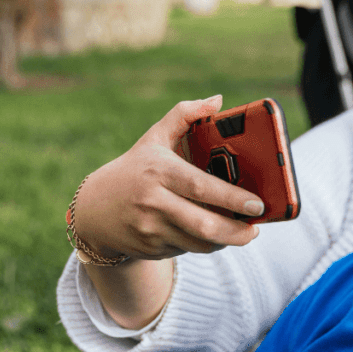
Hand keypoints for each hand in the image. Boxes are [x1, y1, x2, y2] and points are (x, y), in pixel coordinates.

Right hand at [74, 96, 265, 258]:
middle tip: (256, 228)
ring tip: (243, 232)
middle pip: (203, 223)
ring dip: (226, 240)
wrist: (95, 210)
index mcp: (159, 170)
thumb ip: (184, 115)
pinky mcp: (151, 248)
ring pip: (200, 243)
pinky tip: (217, 236)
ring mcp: (150, 228)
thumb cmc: (135, 169)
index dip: (231, 198)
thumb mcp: (154, 138)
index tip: (257, 204)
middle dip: (236, 231)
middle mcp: (153, 201)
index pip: (200, 186)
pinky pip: (189, 250)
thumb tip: (217, 101)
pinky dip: (207, 245)